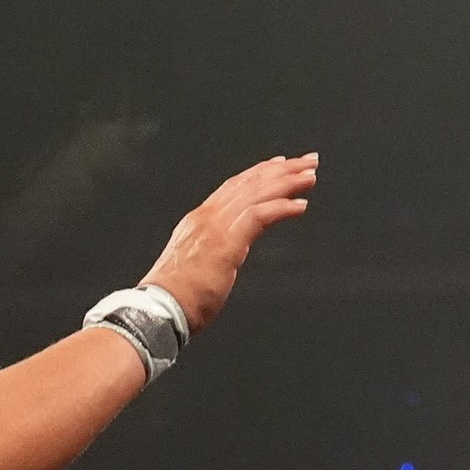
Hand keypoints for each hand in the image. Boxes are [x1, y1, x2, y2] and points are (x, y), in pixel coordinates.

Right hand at [141, 153, 318, 332]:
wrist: (159, 308)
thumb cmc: (176, 298)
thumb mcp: (194, 266)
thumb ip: (210, 254)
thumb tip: (221, 259)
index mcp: (198, 220)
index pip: (233, 187)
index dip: (259, 173)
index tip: (279, 165)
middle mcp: (207, 217)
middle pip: (249, 183)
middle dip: (281, 170)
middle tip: (307, 161)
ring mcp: (215, 227)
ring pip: (257, 194)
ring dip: (287, 183)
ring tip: (310, 176)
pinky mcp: (226, 243)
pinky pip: (259, 216)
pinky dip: (282, 208)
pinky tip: (301, 205)